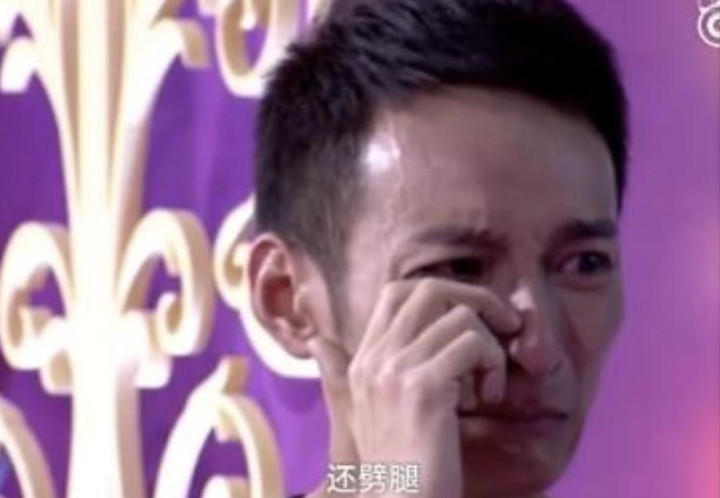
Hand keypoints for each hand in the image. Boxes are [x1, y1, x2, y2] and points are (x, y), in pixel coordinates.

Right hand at [309, 278, 520, 497]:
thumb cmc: (392, 468)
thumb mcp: (359, 417)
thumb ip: (340, 376)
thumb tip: (316, 342)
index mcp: (361, 361)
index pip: (397, 293)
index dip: (443, 295)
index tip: (472, 320)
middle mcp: (375, 358)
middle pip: (430, 288)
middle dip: (476, 298)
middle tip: (503, 326)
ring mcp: (397, 369)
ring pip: (461, 315)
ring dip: (492, 344)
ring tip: (491, 382)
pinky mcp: (426, 387)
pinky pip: (474, 344)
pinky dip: (494, 365)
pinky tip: (490, 398)